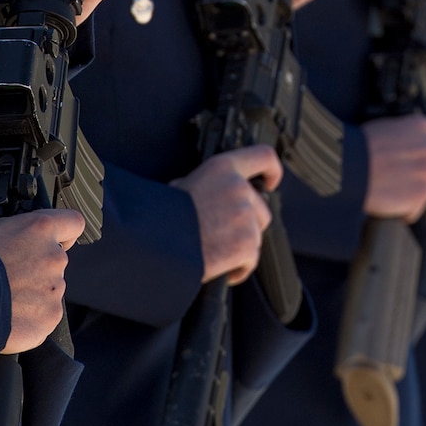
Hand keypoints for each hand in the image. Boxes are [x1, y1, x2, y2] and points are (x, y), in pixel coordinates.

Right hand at [0, 177, 82, 353]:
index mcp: (39, 229)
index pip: (73, 222)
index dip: (62, 229)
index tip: (46, 238)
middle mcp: (54, 258)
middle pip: (54, 259)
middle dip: (34, 265)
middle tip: (5, 272)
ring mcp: (54, 290)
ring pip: (49, 289)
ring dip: (32, 292)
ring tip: (1, 297)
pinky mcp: (48, 319)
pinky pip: (44, 316)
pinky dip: (28, 318)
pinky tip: (4, 316)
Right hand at [174, 146, 281, 283]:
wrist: (152, 241)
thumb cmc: (161, 216)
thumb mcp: (182, 185)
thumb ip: (208, 184)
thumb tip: (211, 192)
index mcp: (222, 168)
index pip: (263, 156)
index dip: (272, 170)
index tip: (271, 181)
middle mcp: (237, 188)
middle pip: (262, 209)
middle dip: (247, 225)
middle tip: (222, 235)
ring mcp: (244, 215)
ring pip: (257, 236)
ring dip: (241, 247)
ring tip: (215, 251)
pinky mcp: (246, 243)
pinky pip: (251, 260)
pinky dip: (238, 269)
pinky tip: (220, 267)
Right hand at [363, 114, 425, 221]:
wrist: (349, 166)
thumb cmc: (359, 146)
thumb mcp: (384, 127)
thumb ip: (403, 135)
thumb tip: (404, 147)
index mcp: (421, 126)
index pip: (424, 142)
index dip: (408, 154)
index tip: (395, 159)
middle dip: (412, 171)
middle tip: (389, 175)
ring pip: (422, 185)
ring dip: (407, 190)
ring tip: (385, 188)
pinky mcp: (421, 194)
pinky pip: (415, 207)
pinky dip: (403, 209)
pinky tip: (387, 201)